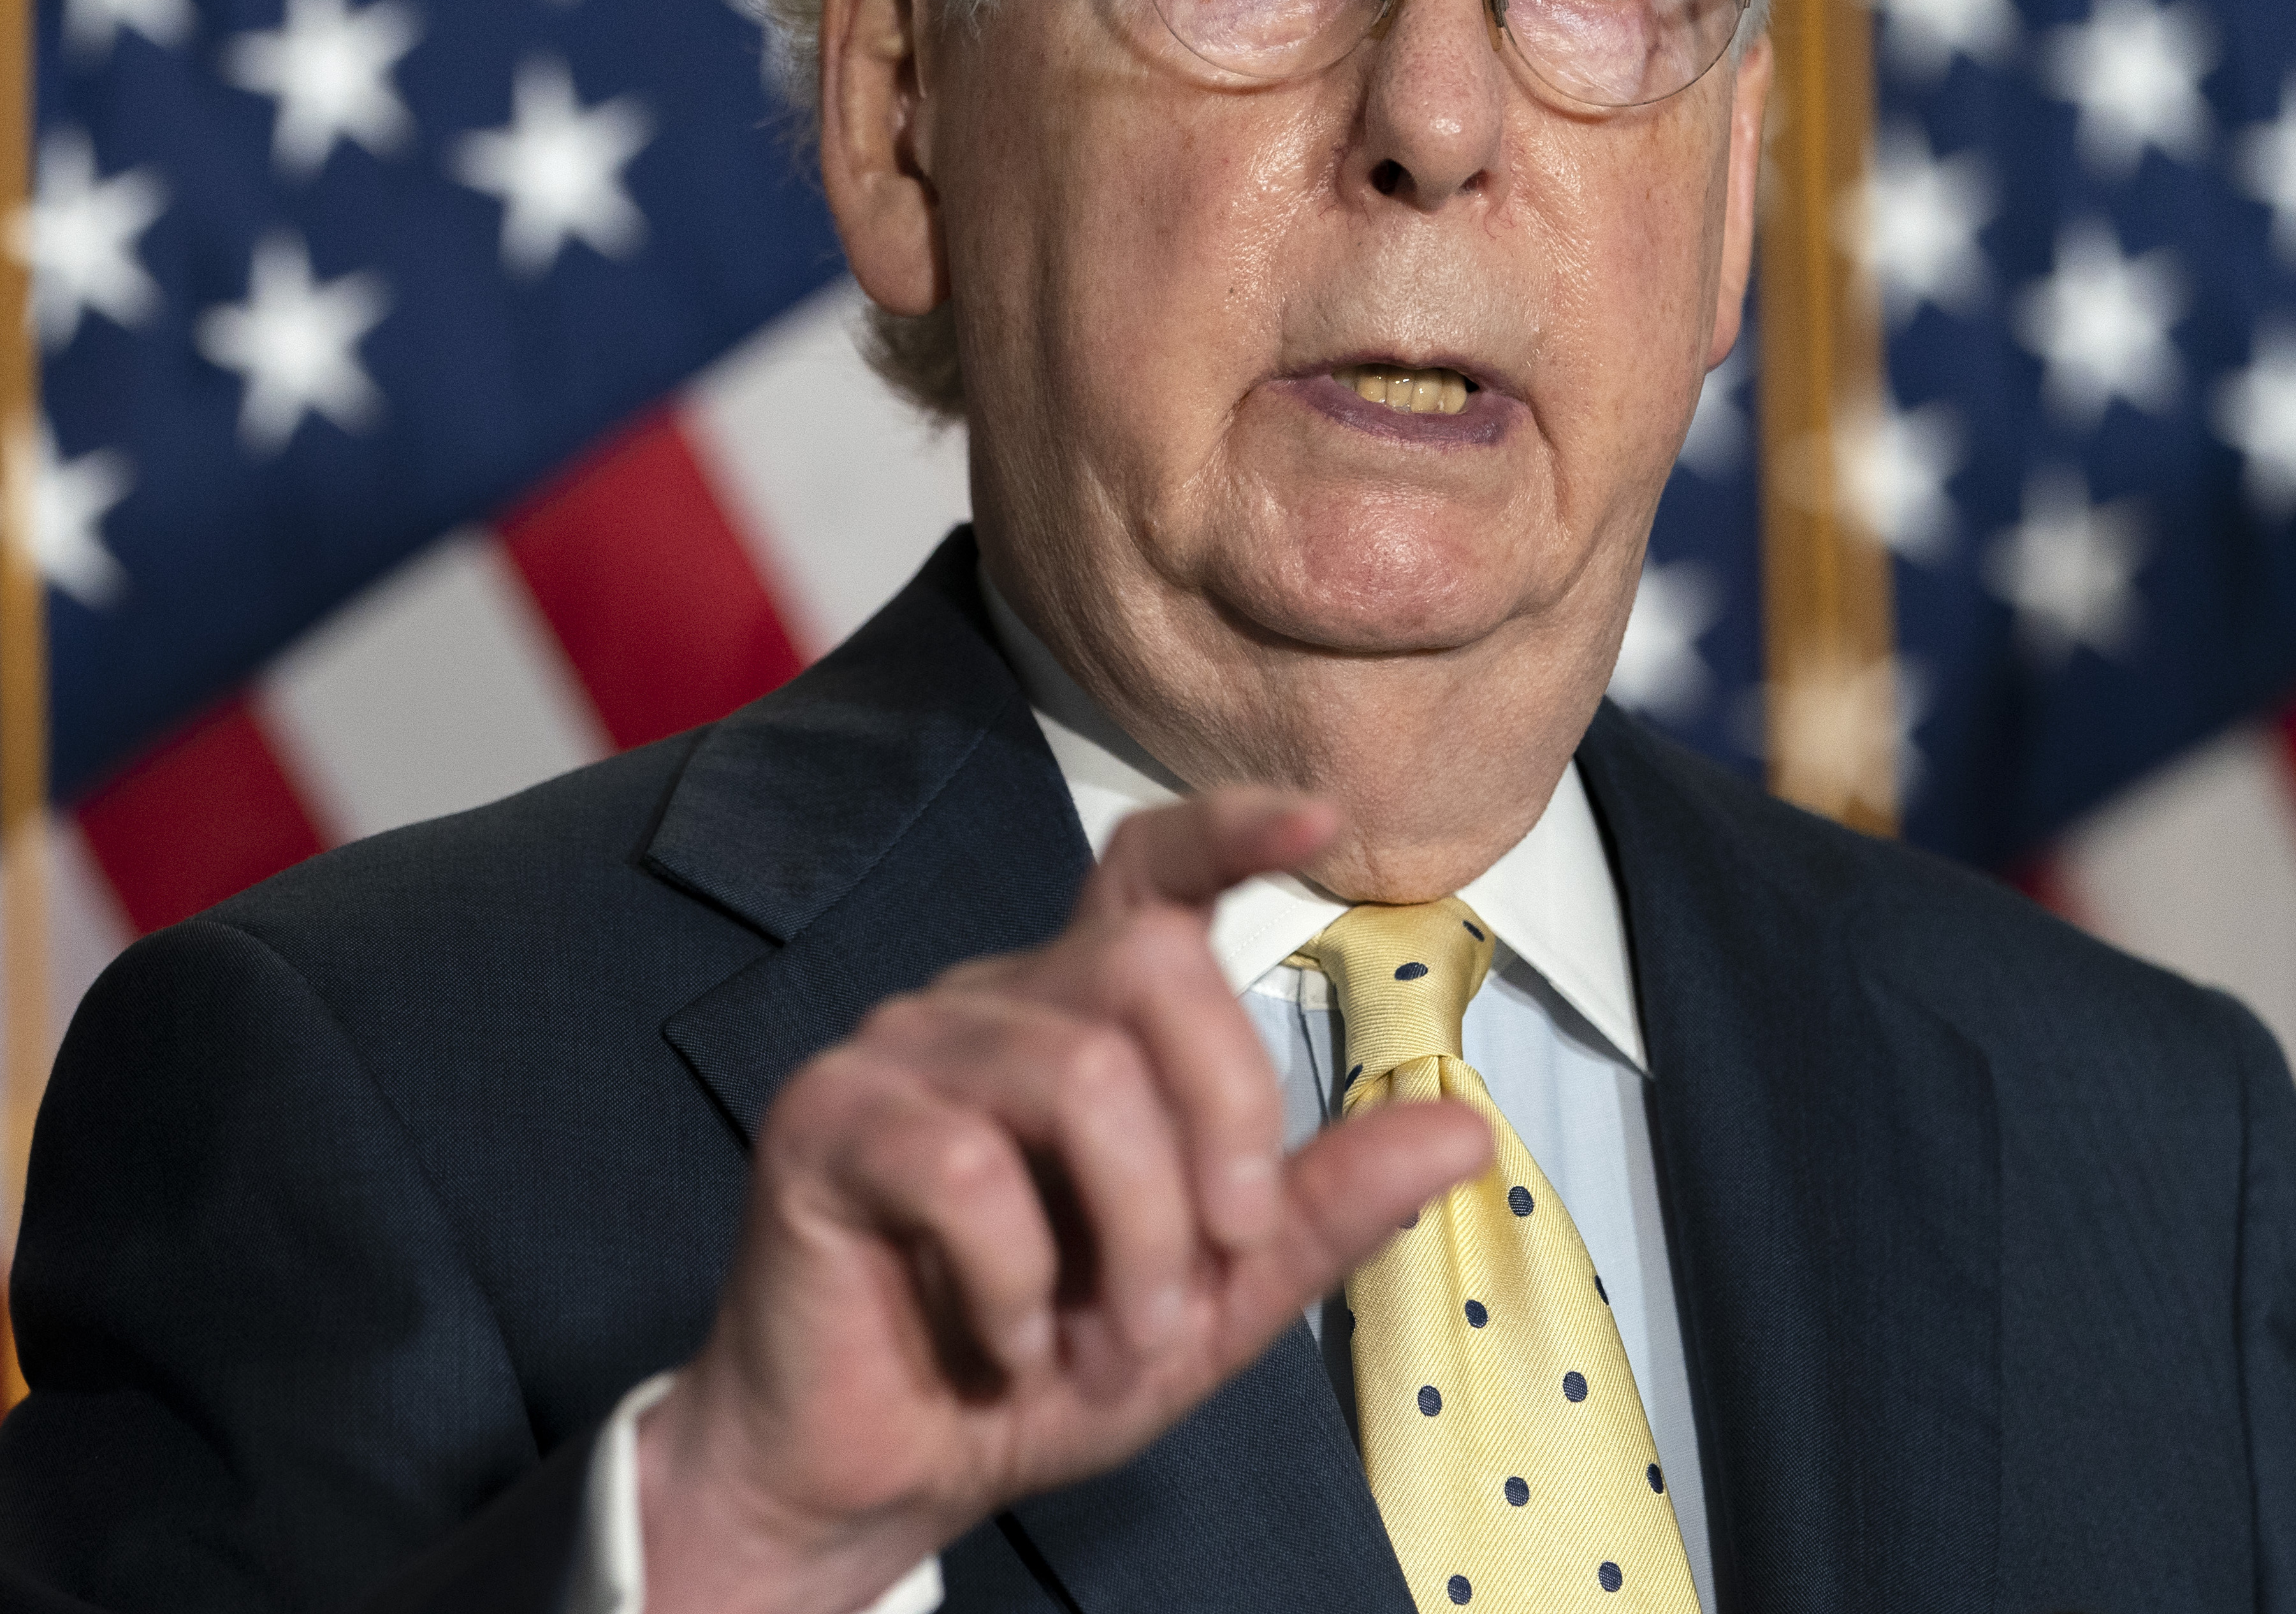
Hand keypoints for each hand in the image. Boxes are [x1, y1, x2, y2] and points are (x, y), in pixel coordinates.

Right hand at [634, 789, 1490, 1613]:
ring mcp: (901, 1048)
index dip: (1229, 829)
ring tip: (1111, 1341)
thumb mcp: (1217, 1300)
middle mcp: (994, 1002)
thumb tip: (1467, 1132)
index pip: (1150, 872)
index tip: (1322, 821)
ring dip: (1132, 1239)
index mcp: (1084, 1018)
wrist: (886, 1475)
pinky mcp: (827, 1120)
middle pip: (1152, 966)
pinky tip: (1011, 1344)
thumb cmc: (1042, 1367)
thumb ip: (1323, 1209)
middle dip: (1223, 1125)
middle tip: (1217, 1266)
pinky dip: (1018, 1283)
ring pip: (1080, 1072)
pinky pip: (963, 1163)